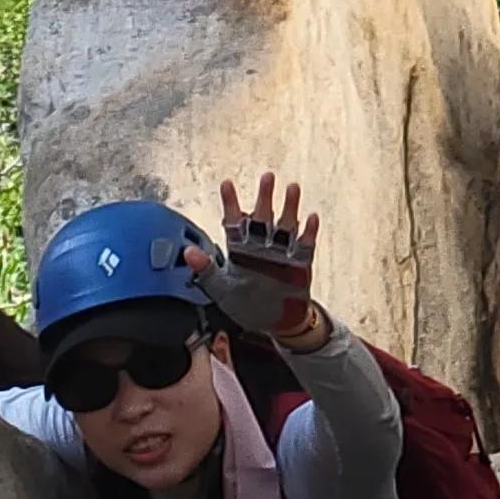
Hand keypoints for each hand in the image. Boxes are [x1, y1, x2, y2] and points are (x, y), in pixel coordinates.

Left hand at [184, 175, 326, 341]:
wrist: (271, 322)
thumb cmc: (244, 303)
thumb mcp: (220, 289)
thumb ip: (205, 270)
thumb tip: (188, 252)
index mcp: (240, 248)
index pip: (234, 221)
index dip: (230, 202)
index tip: (226, 184)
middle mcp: (261, 245)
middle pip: (263, 216)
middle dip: (265, 196)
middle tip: (267, 176)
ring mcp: (281, 252)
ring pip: (286, 225)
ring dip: (289, 206)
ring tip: (292, 188)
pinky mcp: (299, 264)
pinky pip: (305, 245)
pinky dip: (308, 232)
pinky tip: (311, 218)